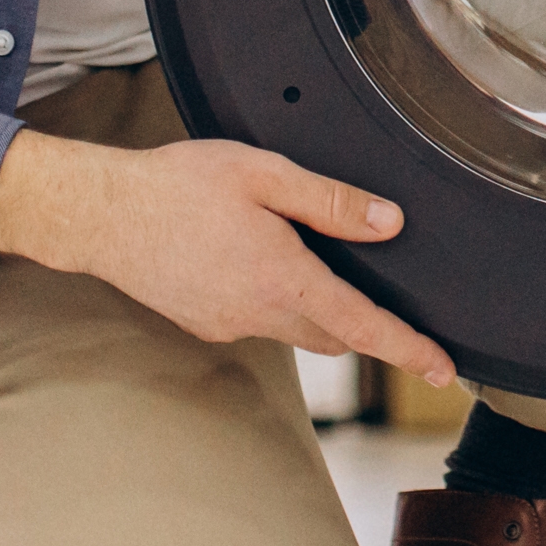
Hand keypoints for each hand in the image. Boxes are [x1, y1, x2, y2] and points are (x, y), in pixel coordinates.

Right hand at [0, 130, 455, 386]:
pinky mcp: (206, 322)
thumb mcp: (266, 175)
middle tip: (399, 312)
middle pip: (335, 333)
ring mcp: (228, 324)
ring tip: (327, 267)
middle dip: (368, 326)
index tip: (445, 370)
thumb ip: (331, 202)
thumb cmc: (178, 186)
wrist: (100, 214)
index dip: (409, 349)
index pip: (362, 327)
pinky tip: (268, 262)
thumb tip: (389, 224)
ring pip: (298, 329)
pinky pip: (262, 321)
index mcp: (282, 279)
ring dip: (323, 311)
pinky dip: (281, 303)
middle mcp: (258, 313)